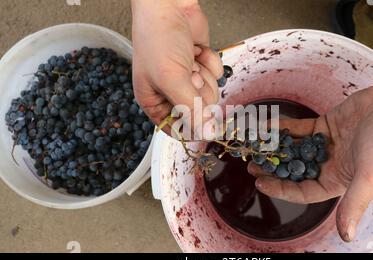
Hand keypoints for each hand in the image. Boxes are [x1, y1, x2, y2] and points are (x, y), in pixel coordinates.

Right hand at [131, 0, 222, 127]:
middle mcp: (171, 93)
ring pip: (211, 95)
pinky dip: (210, 61)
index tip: (203, 125)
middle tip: (189, 75)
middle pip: (199, 113)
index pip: (176, 130)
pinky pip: (217, 75)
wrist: (170, 5)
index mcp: (154, 102)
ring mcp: (188, 79)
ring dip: (205, 76)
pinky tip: (197, 50)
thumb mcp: (172, 78)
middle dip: (198, 92)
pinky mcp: (202, 66)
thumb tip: (208, 134)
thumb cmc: (159, 38)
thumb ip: (191, 109)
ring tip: (190, 61)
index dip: (190, 130)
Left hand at [248, 85, 372, 241]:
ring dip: (275, 149)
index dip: (280, 190)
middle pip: (294, 171)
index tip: (260, 183)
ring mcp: (324, 145)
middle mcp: (329, 165)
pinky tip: (268, 128)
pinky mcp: (324, 126)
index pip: (302, 192)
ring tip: (255, 148)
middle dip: (273, 170)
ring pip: (293, 150)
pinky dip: (284, 129)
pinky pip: (299, 129)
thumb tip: (347, 237)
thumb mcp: (368, 177)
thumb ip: (354, 205)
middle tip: (252, 166)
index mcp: (337, 181)